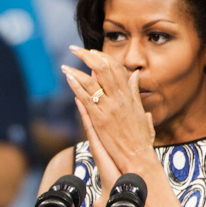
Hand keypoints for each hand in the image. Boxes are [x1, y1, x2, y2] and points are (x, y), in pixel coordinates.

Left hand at [62, 46, 156, 185]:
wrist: (138, 157)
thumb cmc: (140, 137)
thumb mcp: (140, 111)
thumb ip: (135, 91)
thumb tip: (135, 74)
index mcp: (129, 95)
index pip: (116, 67)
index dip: (103, 57)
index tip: (92, 51)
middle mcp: (119, 98)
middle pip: (103, 68)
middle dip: (87, 56)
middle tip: (75, 49)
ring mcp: (109, 108)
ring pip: (91, 81)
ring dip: (76, 71)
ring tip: (65, 66)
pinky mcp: (99, 119)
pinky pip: (85, 98)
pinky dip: (76, 86)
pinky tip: (68, 78)